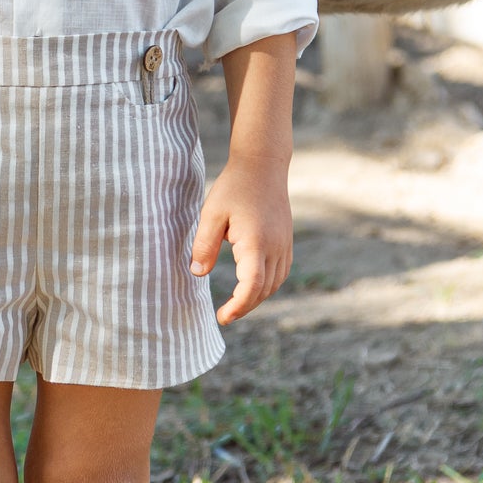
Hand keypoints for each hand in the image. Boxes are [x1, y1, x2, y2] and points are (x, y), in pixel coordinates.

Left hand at [189, 155, 292, 324]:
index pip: (251, 287)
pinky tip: (253, 285)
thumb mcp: (211, 214)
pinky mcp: (286, 241)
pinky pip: (281, 272)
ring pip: (275, 283)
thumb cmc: (234, 187)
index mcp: (256, 244)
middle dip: (245, 306)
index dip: (238, 307)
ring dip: (257, 297)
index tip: (222, 317)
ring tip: (236, 303)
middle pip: (264, 290)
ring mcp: (284, 245)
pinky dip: (267, 285)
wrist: (263, 165)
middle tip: (224, 315)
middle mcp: (275, 248)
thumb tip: (197, 273)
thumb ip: (204, 245)